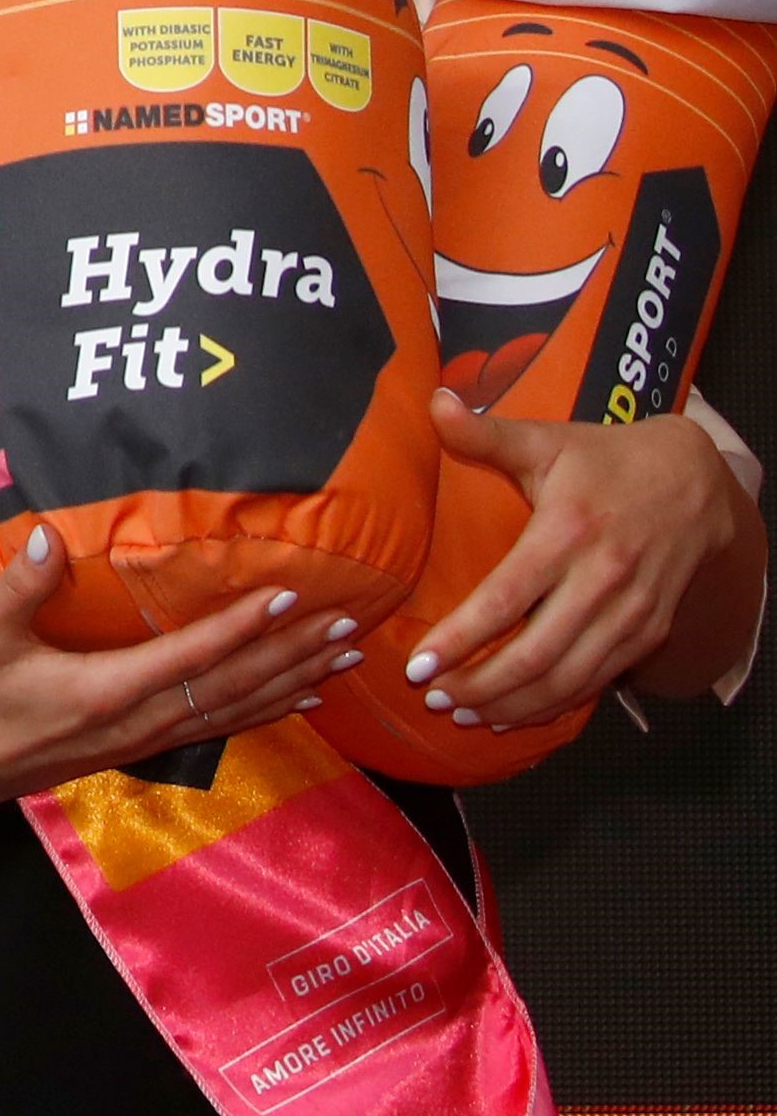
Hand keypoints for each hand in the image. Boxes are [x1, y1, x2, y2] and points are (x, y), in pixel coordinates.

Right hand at [0, 524, 359, 813]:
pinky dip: (268, 711)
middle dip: (293, 656)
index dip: (243, 627)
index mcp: (105, 692)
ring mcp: (145, 740)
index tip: (290, 599)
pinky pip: (220, 727)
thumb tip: (53, 533)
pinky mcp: (142, 748)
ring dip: (294, 684)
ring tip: (346, 660)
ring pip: (237, 711)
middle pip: (234, 688)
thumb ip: (21, 585)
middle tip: (348, 627)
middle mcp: (139, 721)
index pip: (193, 656)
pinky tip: (302, 700)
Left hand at [410, 397, 754, 731]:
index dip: (461, 639)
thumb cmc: (606, 460)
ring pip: (569, 677)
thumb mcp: (548, 440)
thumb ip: (487, 434)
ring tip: (466, 713)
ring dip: (515, 703)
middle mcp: (602, 580)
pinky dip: (556, 703)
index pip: (506, 600)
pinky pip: (598, 679)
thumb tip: (434, 402)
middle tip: (434, 697)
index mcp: (567, 533)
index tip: (418, 665)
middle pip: (537, 653)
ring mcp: (631, 611)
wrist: (696, 480)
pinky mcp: (649, 630)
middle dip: (481, 684)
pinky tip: (516, 712)